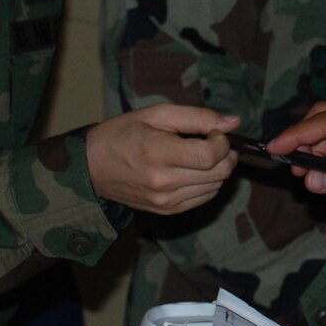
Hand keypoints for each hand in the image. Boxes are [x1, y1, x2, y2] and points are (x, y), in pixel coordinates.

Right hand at [86, 103, 239, 214]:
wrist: (92, 167)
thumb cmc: (123, 134)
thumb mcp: (156, 114)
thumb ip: (198, 117)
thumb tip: (233, 122)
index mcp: (158, 153)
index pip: (211, 155)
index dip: (222, 142)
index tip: (214, 132)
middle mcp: (163, 182)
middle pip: (219, 173)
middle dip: (226, 154)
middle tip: (212, 141)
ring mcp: (165, 200)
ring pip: (216, 186)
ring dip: (217, 169)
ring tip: (197, 155)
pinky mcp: (167, 210)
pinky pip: (204, 198)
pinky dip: (207, 182)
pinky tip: (191, 170)